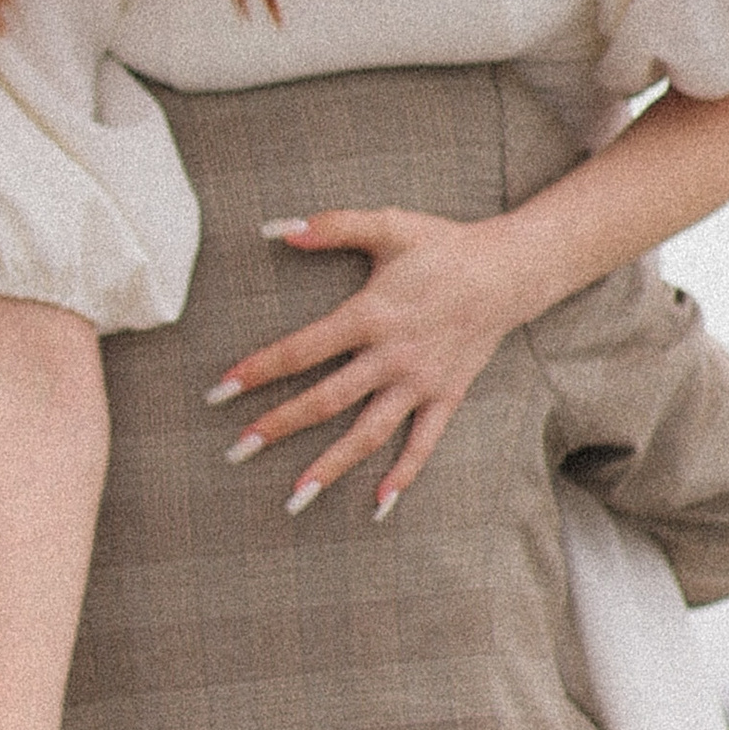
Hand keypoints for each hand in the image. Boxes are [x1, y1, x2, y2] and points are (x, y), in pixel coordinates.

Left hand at [210, 205, 531, 518]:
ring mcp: (420, 382)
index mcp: (371, 314)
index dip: (258, 370)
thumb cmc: (441, 246)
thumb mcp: (388, 225)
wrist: (509, 270)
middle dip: (278, 426)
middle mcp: (392, 356)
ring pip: (369, 433)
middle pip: (326, 400)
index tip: (219, 391)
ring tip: (296, 496)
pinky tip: (377, 504)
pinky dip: (402, 475)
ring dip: (331, 465)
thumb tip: (276, 228)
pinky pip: (423, 444)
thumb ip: (331, 225)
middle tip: (236, 451)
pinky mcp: (446, 396)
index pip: (302, 349)